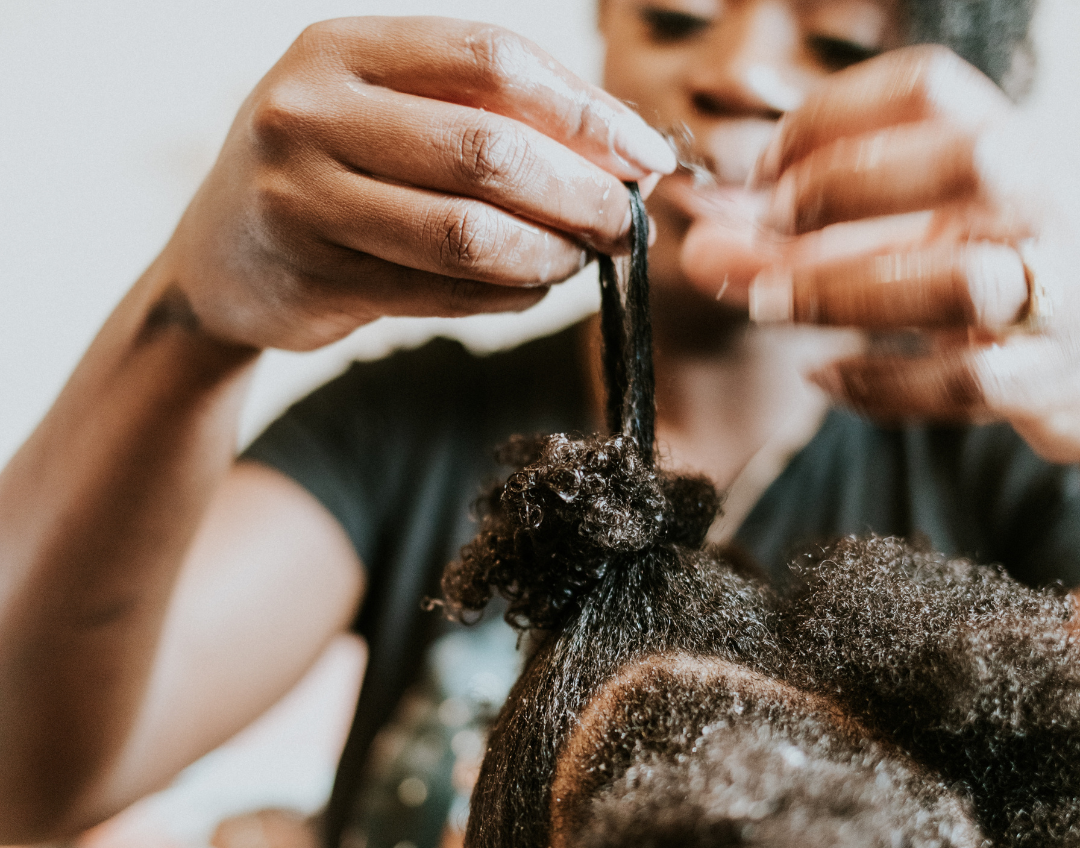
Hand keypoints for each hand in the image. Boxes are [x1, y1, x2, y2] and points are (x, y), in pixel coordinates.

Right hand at [160, 17, 674, 350]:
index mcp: (341, 47)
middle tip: (628, 224)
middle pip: (487, 150)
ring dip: (549, 253)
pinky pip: (444, 293)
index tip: (645, 155)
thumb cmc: (325, 169)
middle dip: (580, 193)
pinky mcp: (316, 276)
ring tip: (584, 259)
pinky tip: (536, 288)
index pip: (492, 58)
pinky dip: (508, 295)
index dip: (584, 110)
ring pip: (468, 233)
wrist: (219, 259)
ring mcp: (304, 198)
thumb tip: (621, 151)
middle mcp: (311, 111)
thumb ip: (481, 114)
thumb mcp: (381, 110)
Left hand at [681, 46, 1079, 462]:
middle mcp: (1039, 207)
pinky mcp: (1043, 379)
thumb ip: (790, 241)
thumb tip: (696, 242)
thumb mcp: (891, 240)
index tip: (762, 170)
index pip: (928, 87)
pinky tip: (822, 375)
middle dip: (850, 186)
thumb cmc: (967, 281)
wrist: (1076, 364)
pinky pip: (966, 381)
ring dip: (844, 293)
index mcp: (999, 149)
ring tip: (767, 306)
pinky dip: (879, 383)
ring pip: (963, 281)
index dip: (832, 116)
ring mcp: (1055, 293)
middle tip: (770, 225)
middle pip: (972, 158)